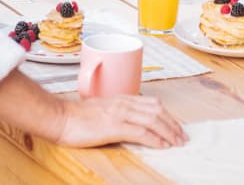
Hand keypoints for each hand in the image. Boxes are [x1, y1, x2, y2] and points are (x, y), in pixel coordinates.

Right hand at [57, 94, 186, 148]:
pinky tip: (162, 145)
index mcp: (123, 98)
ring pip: (153, 120)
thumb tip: (133, 121)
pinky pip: (141, 132)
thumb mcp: (104, 108)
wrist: (61, 118)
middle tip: (182, 136)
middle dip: (173, 124)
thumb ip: (120, 111)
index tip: (176, 126)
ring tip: (177, 142)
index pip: (153, 103)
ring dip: (168, 132)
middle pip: (157, 111)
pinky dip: (155, 139)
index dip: (168, 115)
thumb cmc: (78, 116)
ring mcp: (120, 114)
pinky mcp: (114, 126)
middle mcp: (125, 103)